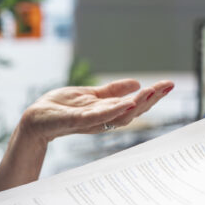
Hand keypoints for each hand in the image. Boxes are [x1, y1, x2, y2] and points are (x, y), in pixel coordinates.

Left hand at [19, 78, 173, 142]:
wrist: (35, 120)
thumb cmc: (60, 108)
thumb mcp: (91, 96)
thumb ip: (113, 91)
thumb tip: (137, 83)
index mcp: (107, 112)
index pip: (134, 105)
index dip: (152, 96)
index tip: (169, 85)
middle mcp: (102, 119)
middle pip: (132, 111)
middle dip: (150, 100)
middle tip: (166, 87)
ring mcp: (89, 121)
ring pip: (118, 115)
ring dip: (136, 105)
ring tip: (151, 93)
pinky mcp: (74, 120)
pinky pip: (96, 117)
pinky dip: (112, 112)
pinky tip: (125, 105)